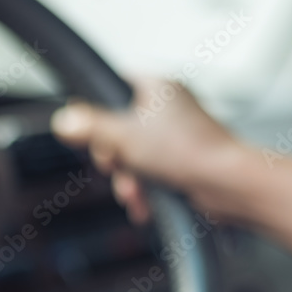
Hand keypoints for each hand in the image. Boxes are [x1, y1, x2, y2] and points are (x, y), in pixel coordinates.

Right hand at [51, 79, 250, 222]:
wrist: (228, 185)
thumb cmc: (189, 153)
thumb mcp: (124, 136)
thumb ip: (90, 127)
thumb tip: (63, 120)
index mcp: (158, 87)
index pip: (114, 86)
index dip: (96, 112)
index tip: (91, 133)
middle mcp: (169, 107)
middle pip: (119, 128)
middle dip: (114, 159)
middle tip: (116, 167)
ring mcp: (178, 135)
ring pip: (134, 155)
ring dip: (128, 180)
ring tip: (135, 194)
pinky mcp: (184, 161)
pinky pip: (152, 172)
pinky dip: (146, 189)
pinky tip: (145, 204)